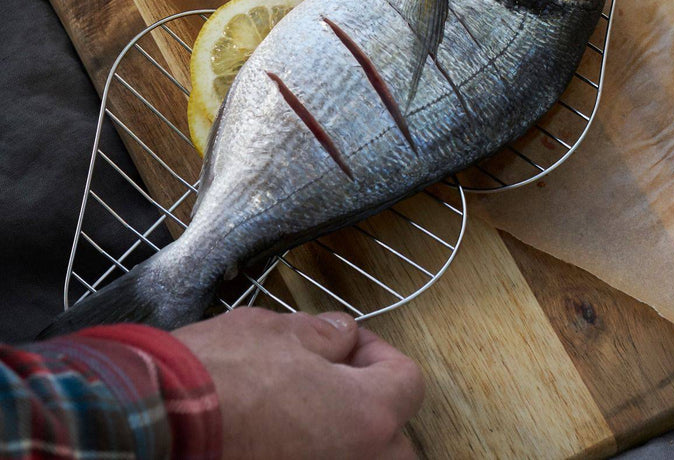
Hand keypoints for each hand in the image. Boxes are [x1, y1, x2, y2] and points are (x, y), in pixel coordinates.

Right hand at [172, 308, 424, 458]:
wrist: (159, 423)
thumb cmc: (220, 376)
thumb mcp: (278, 332)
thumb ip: (325, 333)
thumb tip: (341, 334)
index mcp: (366, 416)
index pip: (407, 381)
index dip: (378, 350)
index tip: (349, 341)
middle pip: (397, 438)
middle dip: (374, 406)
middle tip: (337, 379)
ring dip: (350, 437)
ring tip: (311, 409)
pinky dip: (317, 452)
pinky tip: (284, 433)